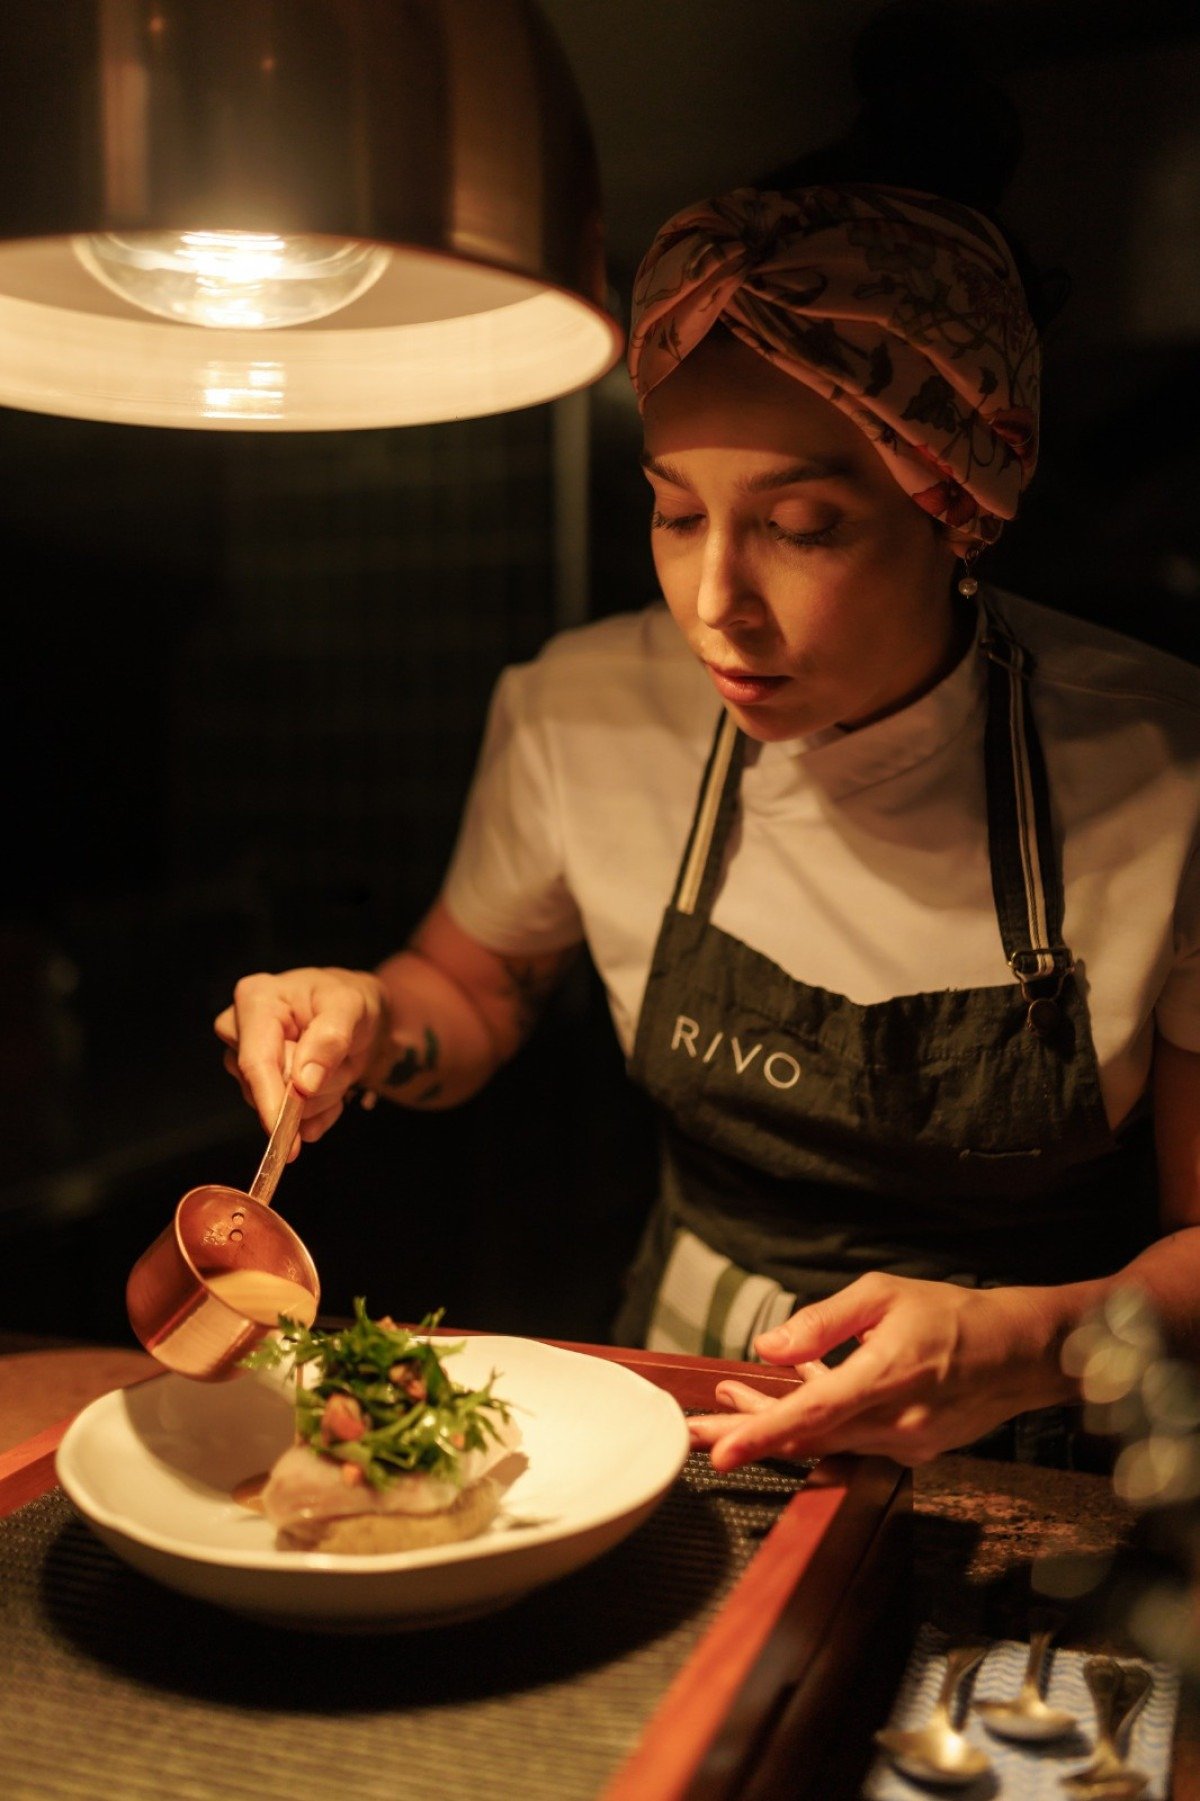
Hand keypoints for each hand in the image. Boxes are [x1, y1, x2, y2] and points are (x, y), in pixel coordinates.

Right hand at [214, 967, 387, 1148]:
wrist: (356, 1013)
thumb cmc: (349, 1000)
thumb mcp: (351, 1007)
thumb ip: (330, 1039)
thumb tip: (303, 1084)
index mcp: (256, 1001)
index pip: (254, 1061)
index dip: (270, 1098)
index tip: (285, 1130)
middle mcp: (238, 1031)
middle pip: (266, 1087)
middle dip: (313, 1088)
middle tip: (342, 1059)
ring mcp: (243, 1061)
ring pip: (278, 1108)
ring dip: (320, 1097)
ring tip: (336, 1065)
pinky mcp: (256, 1087)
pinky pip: (287, 1122)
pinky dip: (317, 1113)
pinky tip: (330, 1086)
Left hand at [687, 1272, 1071, 1468]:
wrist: (1022, 1353)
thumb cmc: (954, 1315)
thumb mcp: (884, 1295)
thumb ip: (824, 1321)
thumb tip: (768, 1346)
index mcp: (887, 1378)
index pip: (813, 1415)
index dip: (762, 1433)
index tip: (721, 1449)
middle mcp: (896, 1423)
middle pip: (807, 1438)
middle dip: (748, 1434)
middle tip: (699, 1432)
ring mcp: (906, 1444)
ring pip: (825, 1441)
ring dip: (777, 1424)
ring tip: (730, 1398)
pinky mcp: (913, 1449)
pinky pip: (852, 1438)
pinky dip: (819, 1419)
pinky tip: (795, 1387)